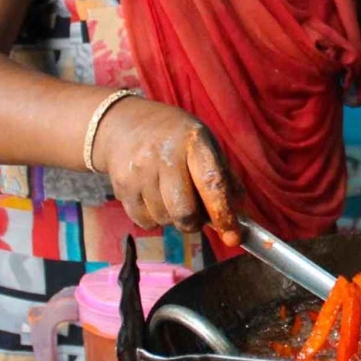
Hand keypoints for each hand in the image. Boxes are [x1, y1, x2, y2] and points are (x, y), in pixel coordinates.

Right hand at [91, 96, 243, 247]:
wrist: (124, 123)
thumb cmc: (175, 137)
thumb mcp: (205, 143)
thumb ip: (224, 176)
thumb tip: (239, 212)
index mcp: (194, 142)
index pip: (212, 184)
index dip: (224, 214)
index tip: (233, 237)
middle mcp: (164, 156)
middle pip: (184, 212)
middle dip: (195, 223)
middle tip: (196, 214)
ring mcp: (139, 172)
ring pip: (164, 220)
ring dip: (174, 219)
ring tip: (171, 196)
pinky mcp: (121, 187)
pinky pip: (145, 222)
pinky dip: (155, 219)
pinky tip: (154, 198)